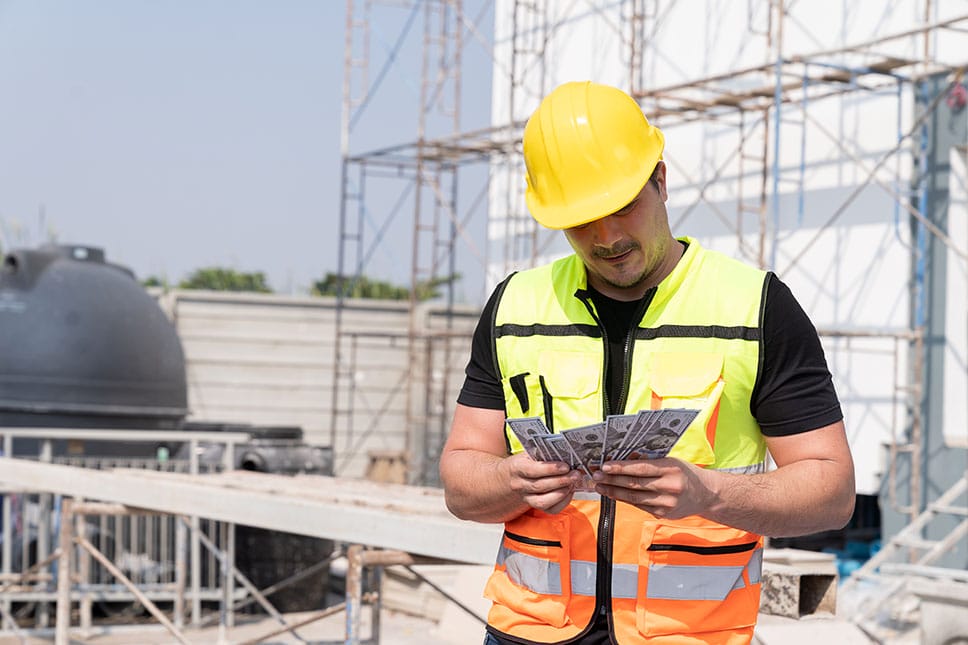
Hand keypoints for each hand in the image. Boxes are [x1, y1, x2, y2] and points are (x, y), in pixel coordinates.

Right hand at [504, 452, 583, 513]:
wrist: (510, 478)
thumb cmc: (525, 463)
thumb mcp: (528, 454)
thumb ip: (543, 454)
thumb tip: (564, 453)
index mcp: (517, 468)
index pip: (532, 470)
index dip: (550, 469)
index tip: (565, 466)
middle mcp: (519, 485)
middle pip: (540, 486)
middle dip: (561, 480)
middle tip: (576, 474)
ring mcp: (526, 498)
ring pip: (544, 501)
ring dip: (562, 493)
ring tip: (573, 483)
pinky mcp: (535, 507)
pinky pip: (551, 509)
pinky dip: (563, 501)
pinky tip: (569, 491)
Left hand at [592, 457, 714, 518]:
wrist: (707, 495)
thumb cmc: (685, 473)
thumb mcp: (671, 461)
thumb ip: (650, 461)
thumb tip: (623, 459)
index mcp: (671, 469)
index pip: (641, 468)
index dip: (621, 467)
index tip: (605, 465)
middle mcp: (669, 487)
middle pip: (634, 484)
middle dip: (612, 479)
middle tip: (596, 475)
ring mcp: (666, 503)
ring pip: (634, 497)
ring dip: (614, 491)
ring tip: (600, 486)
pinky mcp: (663, 514)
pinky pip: (639, 505)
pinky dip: (624, 499)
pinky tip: (613, 494)